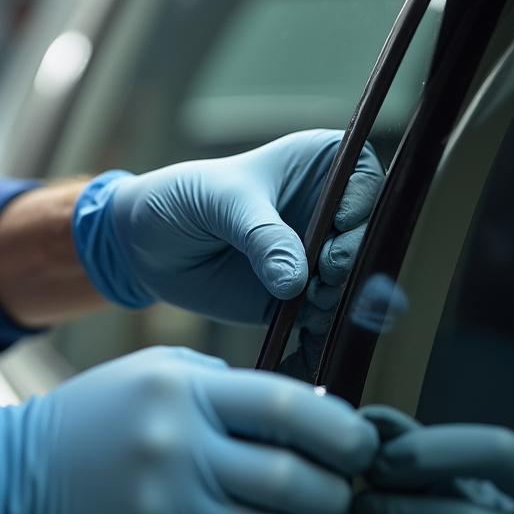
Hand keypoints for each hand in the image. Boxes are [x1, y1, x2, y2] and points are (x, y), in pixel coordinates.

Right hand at [0, 346, 377, 513]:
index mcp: (183, 394)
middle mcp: (179, 450)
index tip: (361, 442)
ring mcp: (168, 510)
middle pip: (292, 479)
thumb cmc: (92, 416)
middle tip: (343, 484)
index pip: (285, 407)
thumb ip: (226, 382)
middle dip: (337, 488)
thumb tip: (302, 408)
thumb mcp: (156, 370)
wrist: (16, 475)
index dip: (341, 428)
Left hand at [73, 130, 383, 324]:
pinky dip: (320, 339)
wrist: (145, 244)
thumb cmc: (183, 198)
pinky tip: (308, 346)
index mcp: (321, 166)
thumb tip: (297, 283)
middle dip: (351, 262)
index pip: (366, 179)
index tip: (337, 227)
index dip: (360, 205)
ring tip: (307, 304)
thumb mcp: (220, 203)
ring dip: (338, 301)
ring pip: (354, 285)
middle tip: (321, 277)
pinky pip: (325, 323)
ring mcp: (317, 259)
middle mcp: (328, 213)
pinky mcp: (300, 301)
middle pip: (368, 239)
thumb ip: (261, 236)